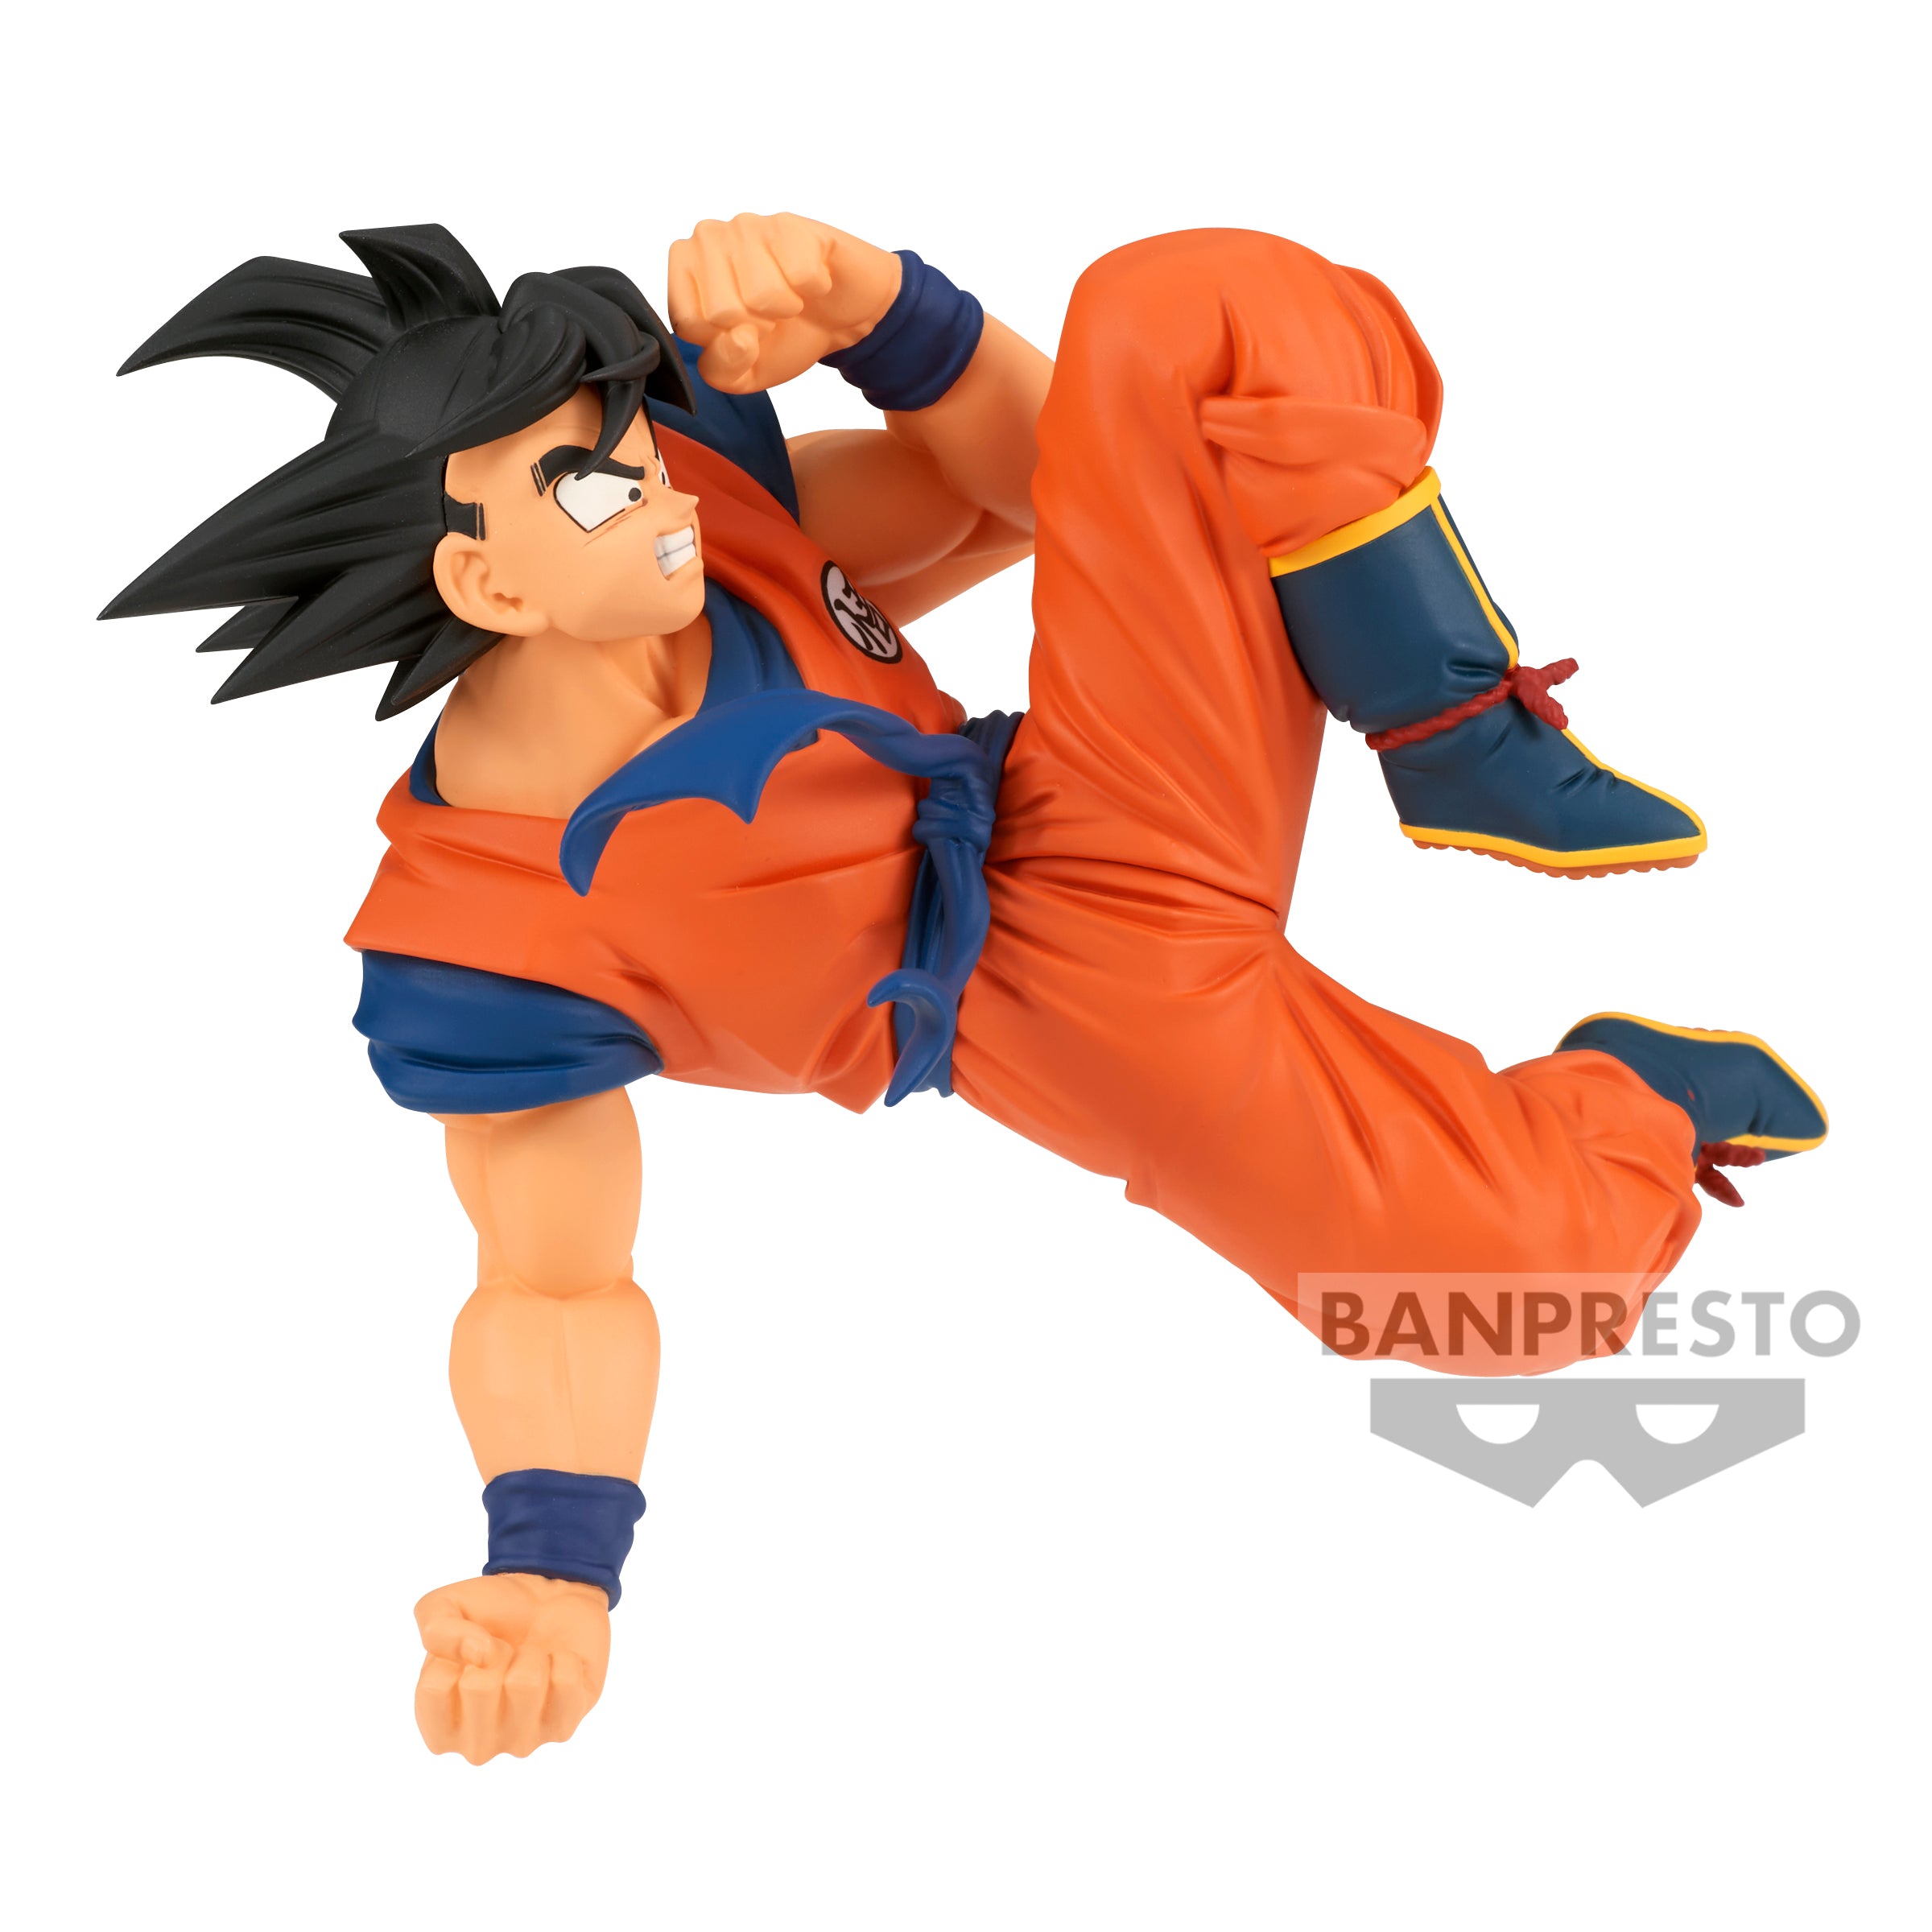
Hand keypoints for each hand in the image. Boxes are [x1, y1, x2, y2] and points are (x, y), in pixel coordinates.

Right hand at [413, 1572, 610, 1762]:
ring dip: (532, 1654)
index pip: (434, 1688)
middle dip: (497, 1650)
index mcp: (437, 1724)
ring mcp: (520, 1742)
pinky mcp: (563, 1728)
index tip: (470, 1646)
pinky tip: (557, 1665)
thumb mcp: (445, 1605)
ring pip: (527, 1683)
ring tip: (531, 1658)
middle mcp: (475, 1745)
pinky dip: (565, 1658)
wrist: (549, 1602)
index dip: (456, 1648)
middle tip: (505, 1650)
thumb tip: (479, 1655)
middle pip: (479, 1687)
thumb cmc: (490, 1614)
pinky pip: (567, 1682)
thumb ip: (437, 1628)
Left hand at [667, 212, 901, 395]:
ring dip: (787, 308)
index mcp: (684, 272)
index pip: (690, 323)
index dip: (726, 343)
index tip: (744, 331)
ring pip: (761, 294)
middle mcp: (705, 239)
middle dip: (757, 327)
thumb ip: (722, 368)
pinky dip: (814, 289)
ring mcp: (746, 226)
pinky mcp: (787, 224)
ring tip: (790, 297)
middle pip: (722, 310)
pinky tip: (810, 281)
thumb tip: (738, 337)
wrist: (837, 315)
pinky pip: (800, 275)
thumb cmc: (784, 335)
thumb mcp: (744, 372)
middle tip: (770, 314)